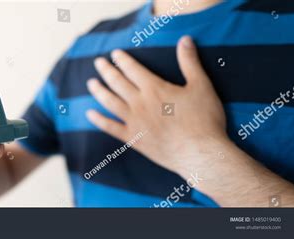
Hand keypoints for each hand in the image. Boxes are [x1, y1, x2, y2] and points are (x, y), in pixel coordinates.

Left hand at [86, 36, 227, 172]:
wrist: (199, 154)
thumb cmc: (204, 120)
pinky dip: (99, 120)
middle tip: (98, 62)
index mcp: (154, 88)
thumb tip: (185, 40)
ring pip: (110, 102)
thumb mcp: (201, 86)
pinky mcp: (134, 139)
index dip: (123, 60)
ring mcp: (134, 122)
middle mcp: (140, 103)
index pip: (133, 69)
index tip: (114, 54)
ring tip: (91, 83)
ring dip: (99, 91)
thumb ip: (190, 62)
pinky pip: (111, 128)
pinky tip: (90, 114)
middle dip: (107, 70)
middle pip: (117, 83)